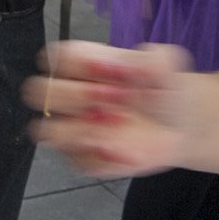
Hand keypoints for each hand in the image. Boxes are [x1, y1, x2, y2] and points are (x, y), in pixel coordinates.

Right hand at [25, 42, 199, 178]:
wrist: (180, 126)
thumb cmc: (165, 90)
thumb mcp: (167, 64)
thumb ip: (153, 59)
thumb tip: (131, 67)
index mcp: (82, 65)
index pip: (53, 57)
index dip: (78, 65)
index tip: (111, 73)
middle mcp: (71, 95)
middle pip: (39, 91)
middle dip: (73, 97)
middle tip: (110, 100)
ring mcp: (73, 127)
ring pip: (46, 131)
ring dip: (79, 132)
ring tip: (117, 130)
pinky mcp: (82, 157)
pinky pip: (77, 162)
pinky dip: (104, 160)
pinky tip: (129, 150)